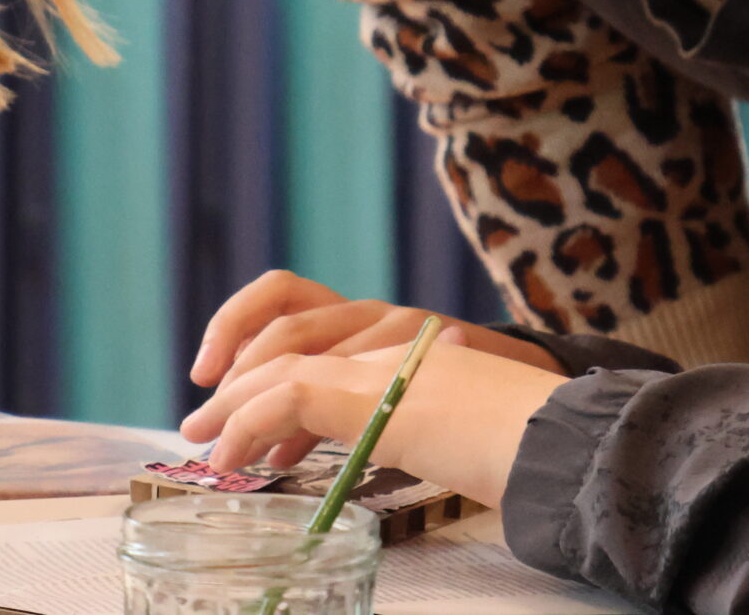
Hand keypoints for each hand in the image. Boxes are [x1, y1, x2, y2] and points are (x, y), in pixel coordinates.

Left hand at [188, 330, 569, 507]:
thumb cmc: (489, 421)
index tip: (209, 373)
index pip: (293, 294)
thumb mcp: (409, 405)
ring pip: (286, 349)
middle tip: (198, 416)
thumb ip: (351, 408)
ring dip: (237, 399)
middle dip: (227, 360)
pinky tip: (244, 453)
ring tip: (214, 445)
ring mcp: (388, 340)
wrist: (550, 425)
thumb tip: (285, 441)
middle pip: (281, 307)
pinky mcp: (384, 381)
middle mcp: (381, 316)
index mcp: (381, 318)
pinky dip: (254, 423)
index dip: (237, 322)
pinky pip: (295, 393)